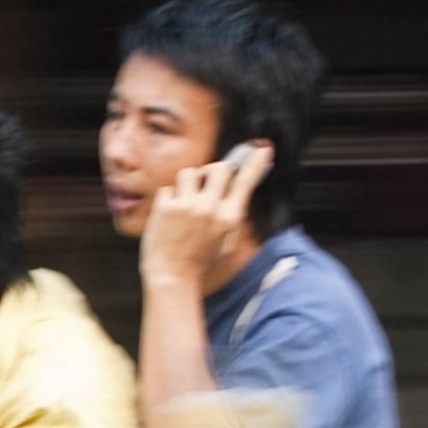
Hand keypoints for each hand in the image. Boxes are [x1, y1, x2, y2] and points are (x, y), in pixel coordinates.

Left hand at [140, 143, 271, 293]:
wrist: (172, 277)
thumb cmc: (199, 260)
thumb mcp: (226, 240)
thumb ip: (232, 214)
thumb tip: (238, 189)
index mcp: (229, 218)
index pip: (245, 183)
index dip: (254, 164)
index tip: (261, 150)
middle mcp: (210, 208)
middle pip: (219, 168)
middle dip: (214, 170)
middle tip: (208, 180)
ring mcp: (187, 206)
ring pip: (190, 173)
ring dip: (188, 184)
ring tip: (185, 202)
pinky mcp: (166, 207)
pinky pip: (168, 189)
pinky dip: (168, 200)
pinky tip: (168, 217)